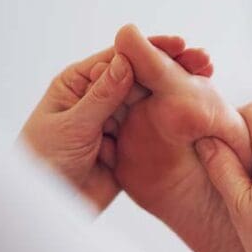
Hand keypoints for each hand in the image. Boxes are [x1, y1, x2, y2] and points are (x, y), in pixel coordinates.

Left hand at [19, 34, 203, 211]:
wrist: (47, 205)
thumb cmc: (42, 161)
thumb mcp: (71, 126)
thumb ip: (100, 97)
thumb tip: (125, 62)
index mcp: (80, 84)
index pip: (120, 58)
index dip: (151, 49)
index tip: (179, 46)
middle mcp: (101, 98)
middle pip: (143, 76)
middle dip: (173, 66)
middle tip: (203, 61)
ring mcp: (118, 122)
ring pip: (153, 102)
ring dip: (178, 92)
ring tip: (209, 85)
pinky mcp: (130, 146)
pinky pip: (155, 130)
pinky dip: (176, 122)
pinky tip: (198, 116)